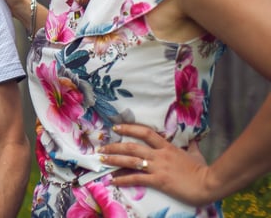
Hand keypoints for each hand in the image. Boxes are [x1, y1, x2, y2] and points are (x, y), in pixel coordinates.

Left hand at [99, 123, 213, 205]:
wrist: (209, 183)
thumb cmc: (203, 170)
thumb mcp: (195, 154)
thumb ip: (190, 146)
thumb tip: (192, 140)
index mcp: (167, 147)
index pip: (145, 132)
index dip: (129, 128)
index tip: (116, 127)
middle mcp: (159, 155)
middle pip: (132, 146)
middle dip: (114, 146)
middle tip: (101, 147)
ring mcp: (158, 167)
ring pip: (131, 161)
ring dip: (114, 160)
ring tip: (102, 160)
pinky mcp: (158, 181)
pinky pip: (136, 179)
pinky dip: (123, 179)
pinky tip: (113, 180)